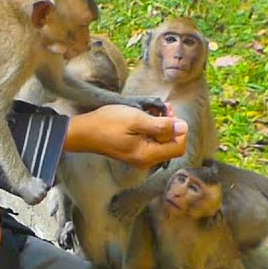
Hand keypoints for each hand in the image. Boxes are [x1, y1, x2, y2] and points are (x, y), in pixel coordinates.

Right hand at [65, 104, 187, 168]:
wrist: (84, 132)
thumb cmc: (108, 124)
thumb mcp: (137, 120)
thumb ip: (161, 126)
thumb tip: (183, 127)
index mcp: (148, 155)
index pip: (179, 147)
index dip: (180, 130)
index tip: (171, 114)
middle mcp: (147, 160)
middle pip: (171, 145)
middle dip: (172, 125)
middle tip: (165, 107)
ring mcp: (140, 157)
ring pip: (161, 142)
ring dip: (163, 125)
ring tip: (157, 108)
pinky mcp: (134, 152)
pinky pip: (151, 142)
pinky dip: (153, 129)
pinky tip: (148, 115)